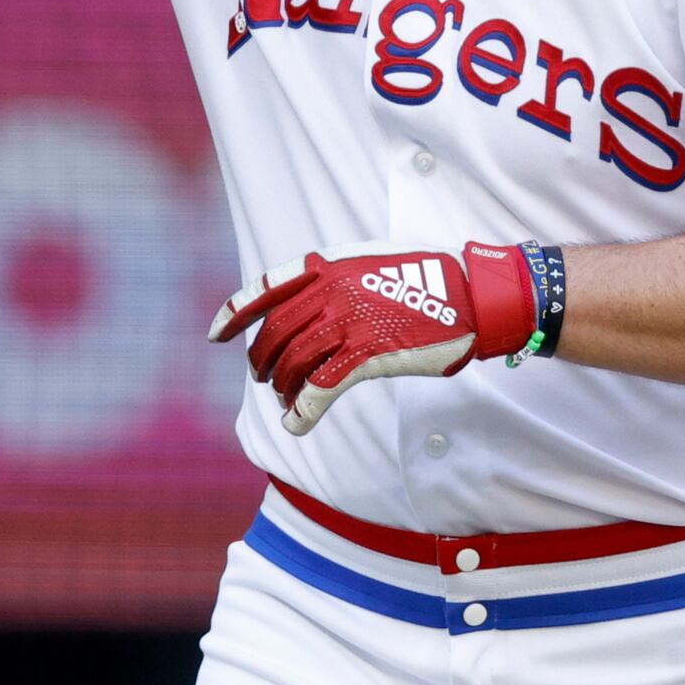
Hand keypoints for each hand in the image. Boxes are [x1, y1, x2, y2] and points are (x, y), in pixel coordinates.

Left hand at [207, 240, 537, 434]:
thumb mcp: (370, 261)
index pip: (266, 288)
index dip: (235, 312)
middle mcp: (331, 290)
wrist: (469, 295)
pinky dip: (302, 410)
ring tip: (285, 402)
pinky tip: (296, 423)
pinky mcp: (368, 354)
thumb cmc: (425, 278)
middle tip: (264, 378)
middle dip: (261, 360)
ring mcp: (348, 321)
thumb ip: (335, 279)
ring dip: (281, 388)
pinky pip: (320, 387)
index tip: (215, 334)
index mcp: (328, 265)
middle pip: (274, 333)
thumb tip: (306, 308)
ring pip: (292, 362)